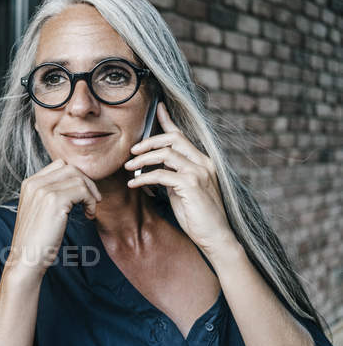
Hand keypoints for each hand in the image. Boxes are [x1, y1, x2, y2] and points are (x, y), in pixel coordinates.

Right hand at [9, 158, 101, 276]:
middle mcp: (34, 183)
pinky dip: (90, 202)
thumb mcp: (40, 211)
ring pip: (78, 178)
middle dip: (87, 182)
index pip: (59, 165)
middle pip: (70, 168)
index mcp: (29, 184)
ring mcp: (43, 191)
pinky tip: (89, 215)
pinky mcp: (54, 201)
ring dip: (90, 193)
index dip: (76, 177)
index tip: (83, 195)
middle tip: (93, 201)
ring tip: (90, 210)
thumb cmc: (36, 240)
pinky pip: (82, 190)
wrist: (26, 259)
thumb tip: (75, 185)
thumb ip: (51, 195)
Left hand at [124, 102, 236, 255]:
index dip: (168, 120)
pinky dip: (144, 177)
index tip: (157, 108)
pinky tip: (134, 184)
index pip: (182, 136)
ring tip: (129, 168)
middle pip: (173, 139)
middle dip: (149, 141)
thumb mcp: (182, 191)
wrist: (216, 237)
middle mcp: (203, 163)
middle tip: (132, 151)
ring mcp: (199, 173)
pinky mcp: (191, 185)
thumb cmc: (198, 216)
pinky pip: (161, 174)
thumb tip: (154, 169)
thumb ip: (173, 176)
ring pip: (165, 154)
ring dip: (143, 160)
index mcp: (203, 161)